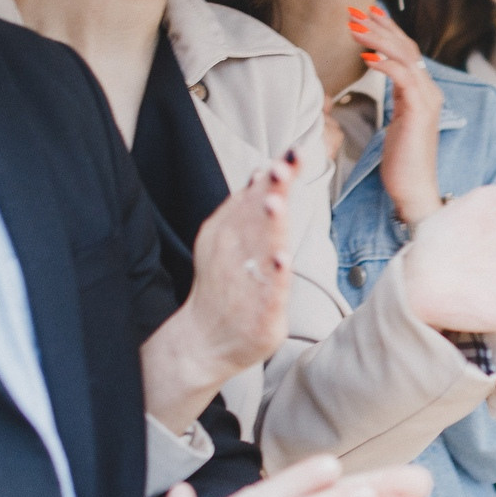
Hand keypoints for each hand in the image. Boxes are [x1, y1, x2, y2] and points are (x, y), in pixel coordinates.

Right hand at [178, 158, 296, 377]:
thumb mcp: (230, 243)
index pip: (253, 201)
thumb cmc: (224, 286)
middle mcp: (234, 255)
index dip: (273, 178)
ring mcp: (245, 284)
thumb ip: (247, 208)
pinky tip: (282, 261)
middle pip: (256, 219)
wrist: (203, 343)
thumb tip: (262, 171)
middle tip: (282, 168)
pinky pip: (268, 292)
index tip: (292, 153)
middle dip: (270, 193)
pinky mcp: (259, 313)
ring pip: (259, 251)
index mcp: (228, 234)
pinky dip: (273, 276)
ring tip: (277, 204)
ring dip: (268, 228)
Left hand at [350, 1, 443, 225]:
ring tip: (353, 26)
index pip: (407, 50)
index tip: (365, 13)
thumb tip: (381, 77)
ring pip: (405, 55)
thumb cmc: (401, 162)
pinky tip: (365, 58)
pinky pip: (403, 77)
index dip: (387, 28)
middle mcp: (429, 90)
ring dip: (377, 38)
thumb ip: (395, 97)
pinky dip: (384, 63)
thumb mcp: (397, 121)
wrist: (414, 190)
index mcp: (423, 91)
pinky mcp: (419, 111)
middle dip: (379, 25)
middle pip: (406, 45)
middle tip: (353, 11)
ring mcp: (427, 99)